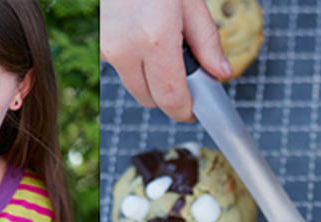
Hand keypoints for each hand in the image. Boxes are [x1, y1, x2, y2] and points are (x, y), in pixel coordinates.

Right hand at [100, 0, 230, 121]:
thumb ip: (208, 43)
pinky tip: (144, 40)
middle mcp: (126, 49)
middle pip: (151, 100)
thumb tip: (220, 74)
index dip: (185, 111)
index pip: (170, 97)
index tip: (193, 112)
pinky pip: (123, 70)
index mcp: (155, 38)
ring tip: (162, 49)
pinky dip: (137, 64)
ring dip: (152, 81)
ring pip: (135, 88)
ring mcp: (109, 50)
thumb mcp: (191, 3)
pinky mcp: (100, 48)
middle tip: (185, 77)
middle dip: (170, 96)